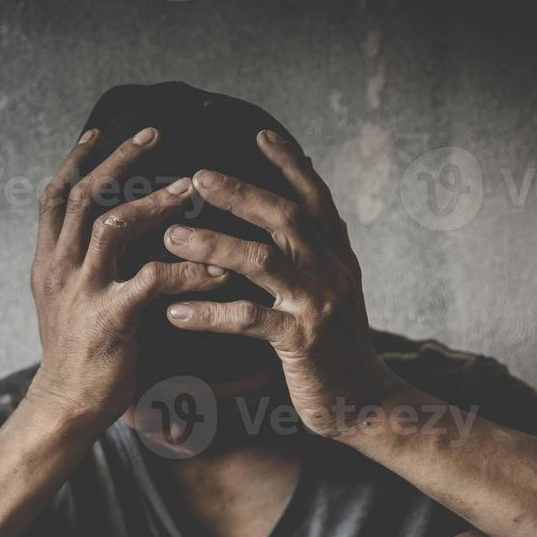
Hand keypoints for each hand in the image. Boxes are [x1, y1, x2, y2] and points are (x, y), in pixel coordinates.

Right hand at [26, 126, 227, 429]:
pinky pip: (151, 280)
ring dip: (153, 202)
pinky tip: (215, 268)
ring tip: (189, 187)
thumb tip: (101, 234)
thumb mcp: (65, 302)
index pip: (54, 197)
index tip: (96, 134)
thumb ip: (79, 266)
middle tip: (154, 133)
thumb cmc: (76, 355)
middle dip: (118, 160)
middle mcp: (58, 269)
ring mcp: (80, 292)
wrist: (64, 406)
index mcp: (47, 262)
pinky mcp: (109, 319)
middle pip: (82, 196)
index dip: (75, 162)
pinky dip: (187, 269)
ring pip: (113, 226)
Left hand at [160, 130, 405, 439]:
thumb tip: (295, 218)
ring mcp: (318, 304)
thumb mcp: (329, 293)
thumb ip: (312, 256)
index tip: (260, 133)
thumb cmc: (334, 349)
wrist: (364, 402)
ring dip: (213, 245)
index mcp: (337, 255)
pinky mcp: (302, 341)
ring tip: (171, 238)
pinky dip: (208, 312)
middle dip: (239, 192)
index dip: (290, 163)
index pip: (314, 197)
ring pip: (262, 261)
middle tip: (197, 176)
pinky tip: (175, 311)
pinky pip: (249, 319)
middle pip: (284, 217)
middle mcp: (332, 270)